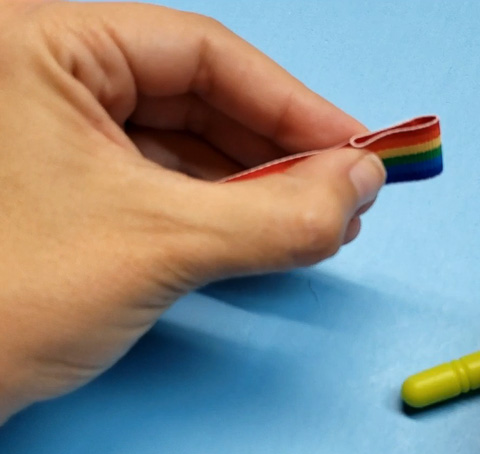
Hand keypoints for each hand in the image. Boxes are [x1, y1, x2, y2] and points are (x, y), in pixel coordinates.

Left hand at [0, 1, 384, 421]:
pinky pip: (162, 182)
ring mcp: (52, 135)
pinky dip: (220, 208)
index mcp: (39, 47)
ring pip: (184, 143)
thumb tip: (362, 184)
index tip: (355, 146)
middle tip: (344, 191)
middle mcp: (44, 78)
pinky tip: (264, 231)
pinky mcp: (64, 188)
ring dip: (257, 183)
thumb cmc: (2, 300)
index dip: (292, 102)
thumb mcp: (159, 244)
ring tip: (317, 218)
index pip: (201, 53)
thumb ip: (278, 213)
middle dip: (279, 150)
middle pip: (198, 97)